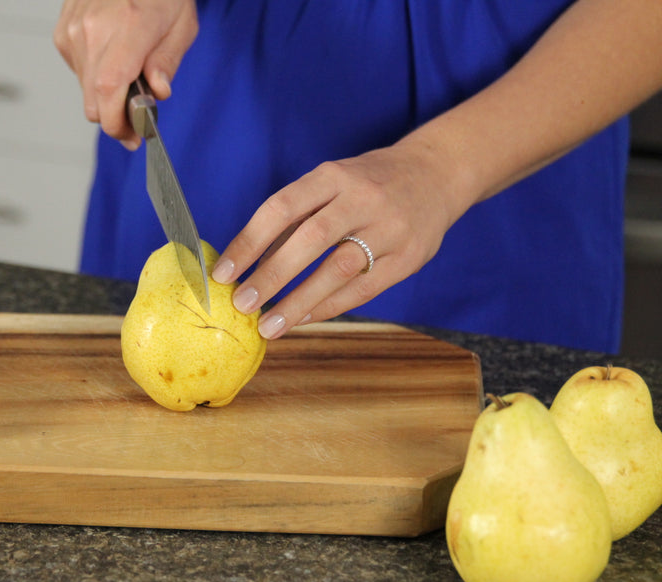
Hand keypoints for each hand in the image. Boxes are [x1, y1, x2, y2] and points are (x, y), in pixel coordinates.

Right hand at [53, 0, 197, 148]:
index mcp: (128, 27)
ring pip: (85, 89)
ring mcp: (73, 29)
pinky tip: (113, 61)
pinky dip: (95, 76)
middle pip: (93, 100)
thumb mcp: (181, 24)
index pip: (109, 91)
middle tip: (137, 123)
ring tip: (129, 81)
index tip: (132, 136)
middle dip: (115, 119)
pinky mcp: (63, 30)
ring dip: (106, 97)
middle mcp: (93, 29)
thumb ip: (168, 62)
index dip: (117, 124)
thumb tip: (158, 93)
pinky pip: (77, 71)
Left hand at [212, 140, 470, 339]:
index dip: (249, 242)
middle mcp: (363, 198)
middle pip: (311, 239)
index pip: (282, 207)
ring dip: (299, 301)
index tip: (224, 273)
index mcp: (334, 175)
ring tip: (269, 326)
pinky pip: (363, 289)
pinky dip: (329, 307)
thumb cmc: (369, 183)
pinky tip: (303, 319)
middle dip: (272, 276)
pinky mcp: (409, 258)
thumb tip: (248, 264)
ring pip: (339, 269)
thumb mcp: (332, 182)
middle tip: (242, 305)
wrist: (437, 174)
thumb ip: (295, 218)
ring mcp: (390, 228)